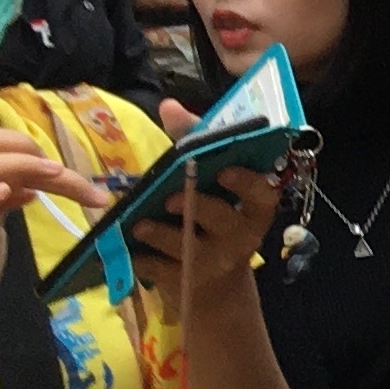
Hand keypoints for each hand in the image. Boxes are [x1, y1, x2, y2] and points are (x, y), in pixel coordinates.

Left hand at [126, 98, 280, 296]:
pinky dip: (140, 259)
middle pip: (222, 219)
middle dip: (197, 207)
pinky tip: (128, 250)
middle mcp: (240, 235)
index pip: (261, 193)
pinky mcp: (185, 283)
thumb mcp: (209, 181)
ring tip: (138, 224)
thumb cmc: (210, 217)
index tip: (226, 170)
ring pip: (186, 245)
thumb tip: (169, 105)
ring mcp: (213, 262)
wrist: (212, 282)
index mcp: (254, 208)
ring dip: (160, 233)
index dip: (246, 183)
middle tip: (172, 198)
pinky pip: (159, 269)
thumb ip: (192, 142)